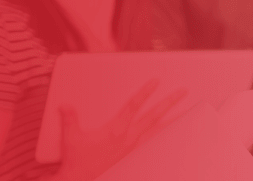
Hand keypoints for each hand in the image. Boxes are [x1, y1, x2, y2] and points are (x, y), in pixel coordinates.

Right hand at [55, 79, 187, 180]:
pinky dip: (164, 136)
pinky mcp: (134, 154)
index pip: (133, 106)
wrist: (82, 178)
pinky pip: (153, 142)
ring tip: (187, 111)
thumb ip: (69, 119)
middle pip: (154, 116)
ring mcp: (134, 147)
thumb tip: (65, 105)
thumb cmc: (78, 159)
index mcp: (116, 129)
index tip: (156, 81)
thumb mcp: (71, 137)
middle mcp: (129, 137)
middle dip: (169, 103)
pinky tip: (172, 132)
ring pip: (158, 130)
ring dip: (173, 119)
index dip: (145, 93)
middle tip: (183, 92)